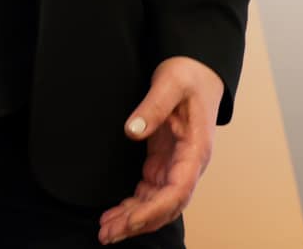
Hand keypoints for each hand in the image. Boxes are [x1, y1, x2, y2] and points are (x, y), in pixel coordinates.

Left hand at [98, 56, 223, 243]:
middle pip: (166, 206)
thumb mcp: (171, 82)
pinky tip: (114, 215)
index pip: (178, 190)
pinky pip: (149, 193)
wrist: (197, 70)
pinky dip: (133, 206)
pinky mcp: (163, 162)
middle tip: (108, 234)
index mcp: (196, 150)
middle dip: (139, 223)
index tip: (130, 221)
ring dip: (133, 219)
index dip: (154, 210)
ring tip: (105, 230)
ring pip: (156, 204)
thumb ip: (153, 105)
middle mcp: (188, 165)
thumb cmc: (188, 75)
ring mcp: (175, 166)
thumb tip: (132, 130)